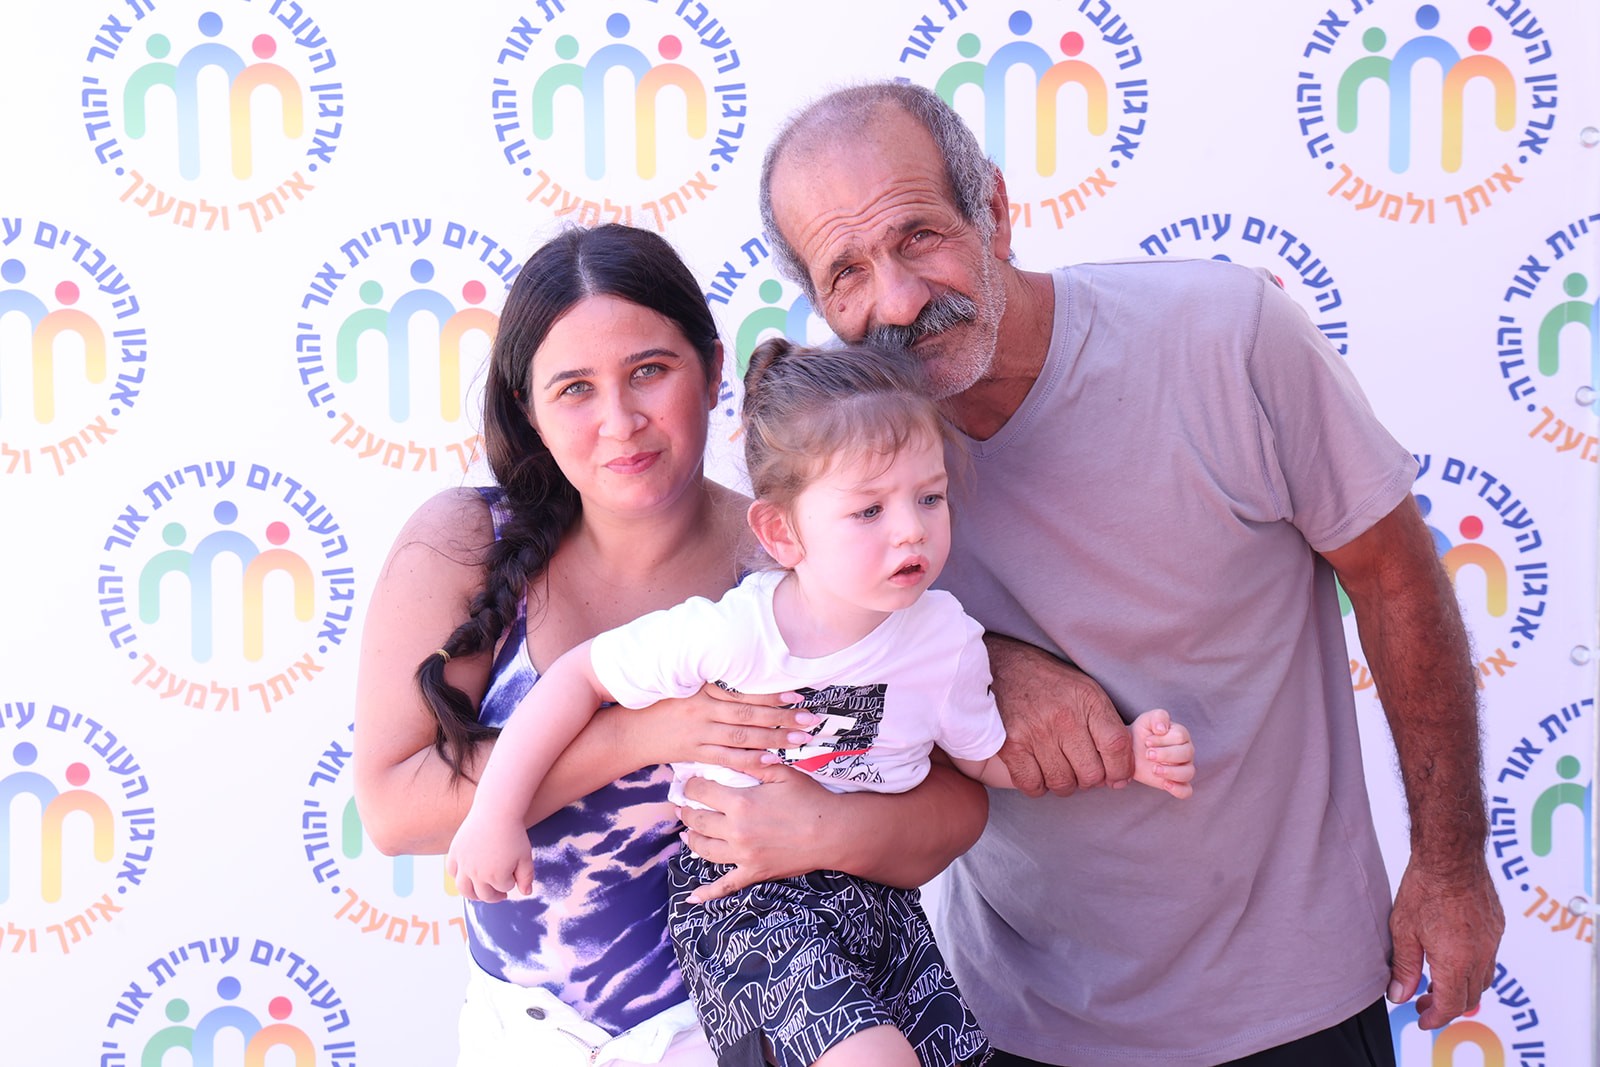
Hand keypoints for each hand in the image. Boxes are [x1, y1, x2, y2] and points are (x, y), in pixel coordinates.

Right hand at [446, 812, 532, 903]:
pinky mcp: (454, 853)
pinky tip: (467, 874)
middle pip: (484, 894)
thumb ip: (526, 877)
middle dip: (494, 895)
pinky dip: (458, 876)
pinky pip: (452, 871)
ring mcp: (463, 864)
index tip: (513, 875)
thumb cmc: (514, 833)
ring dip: (472, 895)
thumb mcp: (525, 856)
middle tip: (500, 893)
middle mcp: (477, 874)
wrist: (496, 811)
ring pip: (463, 889)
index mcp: (496, 876)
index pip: (503, 888)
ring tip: (480, 892)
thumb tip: (526, 893)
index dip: (510, 883)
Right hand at [627, 683, 818, 775]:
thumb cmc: (660, 707)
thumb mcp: (684, 687)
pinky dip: (750, 760)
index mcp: (702, 688)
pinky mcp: (694, 752)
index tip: (797, 693)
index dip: (771, 691)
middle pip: (749, 712)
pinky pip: (727, 758)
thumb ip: (713, 685)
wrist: (629, 732)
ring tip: (801, 740)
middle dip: (782, 716)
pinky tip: (771, 761)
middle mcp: (703, 708)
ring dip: (775, 738)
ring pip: (743, 735)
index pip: (743, 689)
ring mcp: (699, 731)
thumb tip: (745, 678)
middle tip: (810, 718)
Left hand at [676, 765, 833, 902]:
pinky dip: (706, 893)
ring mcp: (743, 855)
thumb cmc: (810, 799)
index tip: (690, 781)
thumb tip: (731, 753)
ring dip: (692, 840)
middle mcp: (736, 831)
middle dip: (687, 811)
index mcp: (740, 803)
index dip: (692, 784)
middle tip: (684, 805)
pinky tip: (692, 896)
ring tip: (688, 833)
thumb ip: (753, 763)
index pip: (701, 791)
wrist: (833, 832)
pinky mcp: (753, 873)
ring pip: (704, 850)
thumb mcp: (782, 773)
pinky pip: (725, 886)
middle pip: (698, 820)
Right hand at [987, 635, 1133, 796]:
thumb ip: (1107, 726)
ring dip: (1064, 783)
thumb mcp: (1086, 690)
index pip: (1115, 745)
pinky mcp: (1011, 746)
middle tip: (1082, 770)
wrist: (1003, 667)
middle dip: (1091, 780)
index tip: (1117, 777)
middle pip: (1090, 773)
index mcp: (1087, 700)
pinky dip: (1038, 785)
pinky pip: (1032, 785)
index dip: (1121, 769)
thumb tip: (1120, 774)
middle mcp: (1063, 717)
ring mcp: (1035, 733)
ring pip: (1062, 783)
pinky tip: (1039, 771)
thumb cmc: (1049, 683)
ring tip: (1060, 768)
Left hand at [1128, 709, 1195, 798]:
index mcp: (1181, 735)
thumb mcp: (1146, 720)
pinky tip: (1165, 784)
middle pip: (1187, 754)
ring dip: (1171, 772)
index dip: (1163, 739)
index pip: (1180, 736)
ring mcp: (1183, 768)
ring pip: (1188, 772)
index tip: (1147, 741)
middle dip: (1166, 754)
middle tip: (1148, 754)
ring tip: (1154, 769)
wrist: (1129, 750)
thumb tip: (1163, 728)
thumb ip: (1157, 717)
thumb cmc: (1141, 734)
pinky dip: (1178, 790)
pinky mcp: (1176, 783)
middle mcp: (1186, 751)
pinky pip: (1186, 791)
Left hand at [1387, 859, 1503, 1028]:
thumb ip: (1404, 967)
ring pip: (1483, 980)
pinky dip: (1473, 968)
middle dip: (1447, 1006)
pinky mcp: (1497, 927)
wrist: (1452, 856)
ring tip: (1437, 982)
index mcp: (1456, 961)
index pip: (1450, 1005)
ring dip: (1462, 988)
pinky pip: (1489, 958)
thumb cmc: (1425, 887)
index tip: (1422, 1019)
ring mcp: (1493, 941)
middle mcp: (1480, 956)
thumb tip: (1399, 996)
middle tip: (1424, 1002)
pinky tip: (1454, 957)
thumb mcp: (1404, 930)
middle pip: (1470, 998)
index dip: (1435, 1017)